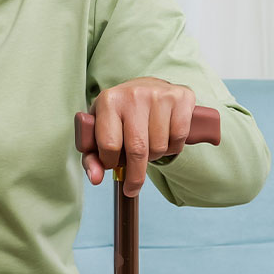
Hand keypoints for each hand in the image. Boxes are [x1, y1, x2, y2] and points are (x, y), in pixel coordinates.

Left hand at [83, 77, 195, 195]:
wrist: (145, 87)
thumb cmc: (120, 114)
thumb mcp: (99, 131)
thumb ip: (92, 158)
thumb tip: (96, 178)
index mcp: (108, 101)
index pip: (109, 145)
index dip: (110, 162)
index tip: (112, 165)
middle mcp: (133, 95)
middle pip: (137, 150)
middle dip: (135, 175)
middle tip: (132, 187)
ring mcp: (159, 95)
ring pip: (159, 148)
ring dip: (154, 157)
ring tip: (147, 146)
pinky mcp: (181, 98)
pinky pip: (178, 139)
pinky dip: (172, 148)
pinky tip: (164, 137)